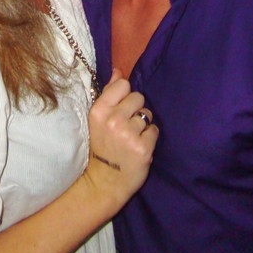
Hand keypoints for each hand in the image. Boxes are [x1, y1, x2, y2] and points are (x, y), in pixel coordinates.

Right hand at [83, 70, 157, 215]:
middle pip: (138, 97)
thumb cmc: (101, 146)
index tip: (120, 108)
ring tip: (132, 137)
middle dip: (135, 110)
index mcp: (99, 111)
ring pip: (148, 114)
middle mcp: (113, 120)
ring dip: (143, 124)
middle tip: (127, 125)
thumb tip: (118, 71)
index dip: (125, 96)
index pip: (123, 84)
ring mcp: (129, 134)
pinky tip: (139, 146)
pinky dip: (150, 138)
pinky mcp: (143, 148)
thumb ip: (108, 93)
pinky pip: (154, 130)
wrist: (104, 182)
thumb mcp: (98, 119)